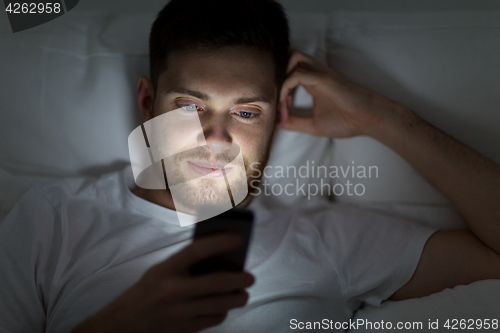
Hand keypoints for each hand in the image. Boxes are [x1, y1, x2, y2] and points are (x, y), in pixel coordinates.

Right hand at [71, 233, 254, 332]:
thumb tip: (219, 257)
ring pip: (219, 305)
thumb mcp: (160, 270)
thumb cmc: (147, 291)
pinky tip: (224, 307)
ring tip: (242, 293)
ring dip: (236, 298)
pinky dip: (222, 312)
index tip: (238, 238)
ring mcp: (178, 312)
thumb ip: (185, 264)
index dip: (219, 242)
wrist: (123, 323)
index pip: (196, 251)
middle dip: (239, 279)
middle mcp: (172, 290)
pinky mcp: (183, 329)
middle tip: (250, 277)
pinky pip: (212, 320)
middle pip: (216, 282)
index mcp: (165, 269)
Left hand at [278, 50, 402, 137]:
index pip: (286, 72)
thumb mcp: (313, 125)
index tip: (280, 113)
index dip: (277, 90)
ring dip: (280, 77)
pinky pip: (297, 74)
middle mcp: (314, 73)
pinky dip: (286, 87)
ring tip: (281, 101)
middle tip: (276, 103)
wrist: (367, 120)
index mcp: (311, 82)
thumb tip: (275, 124)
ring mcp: (319, 74)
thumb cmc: (346, 121)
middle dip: (276, 78)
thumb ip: (294, 123)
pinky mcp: (323, 78)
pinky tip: (286, 102)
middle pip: (287, 59)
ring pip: (291, 58)